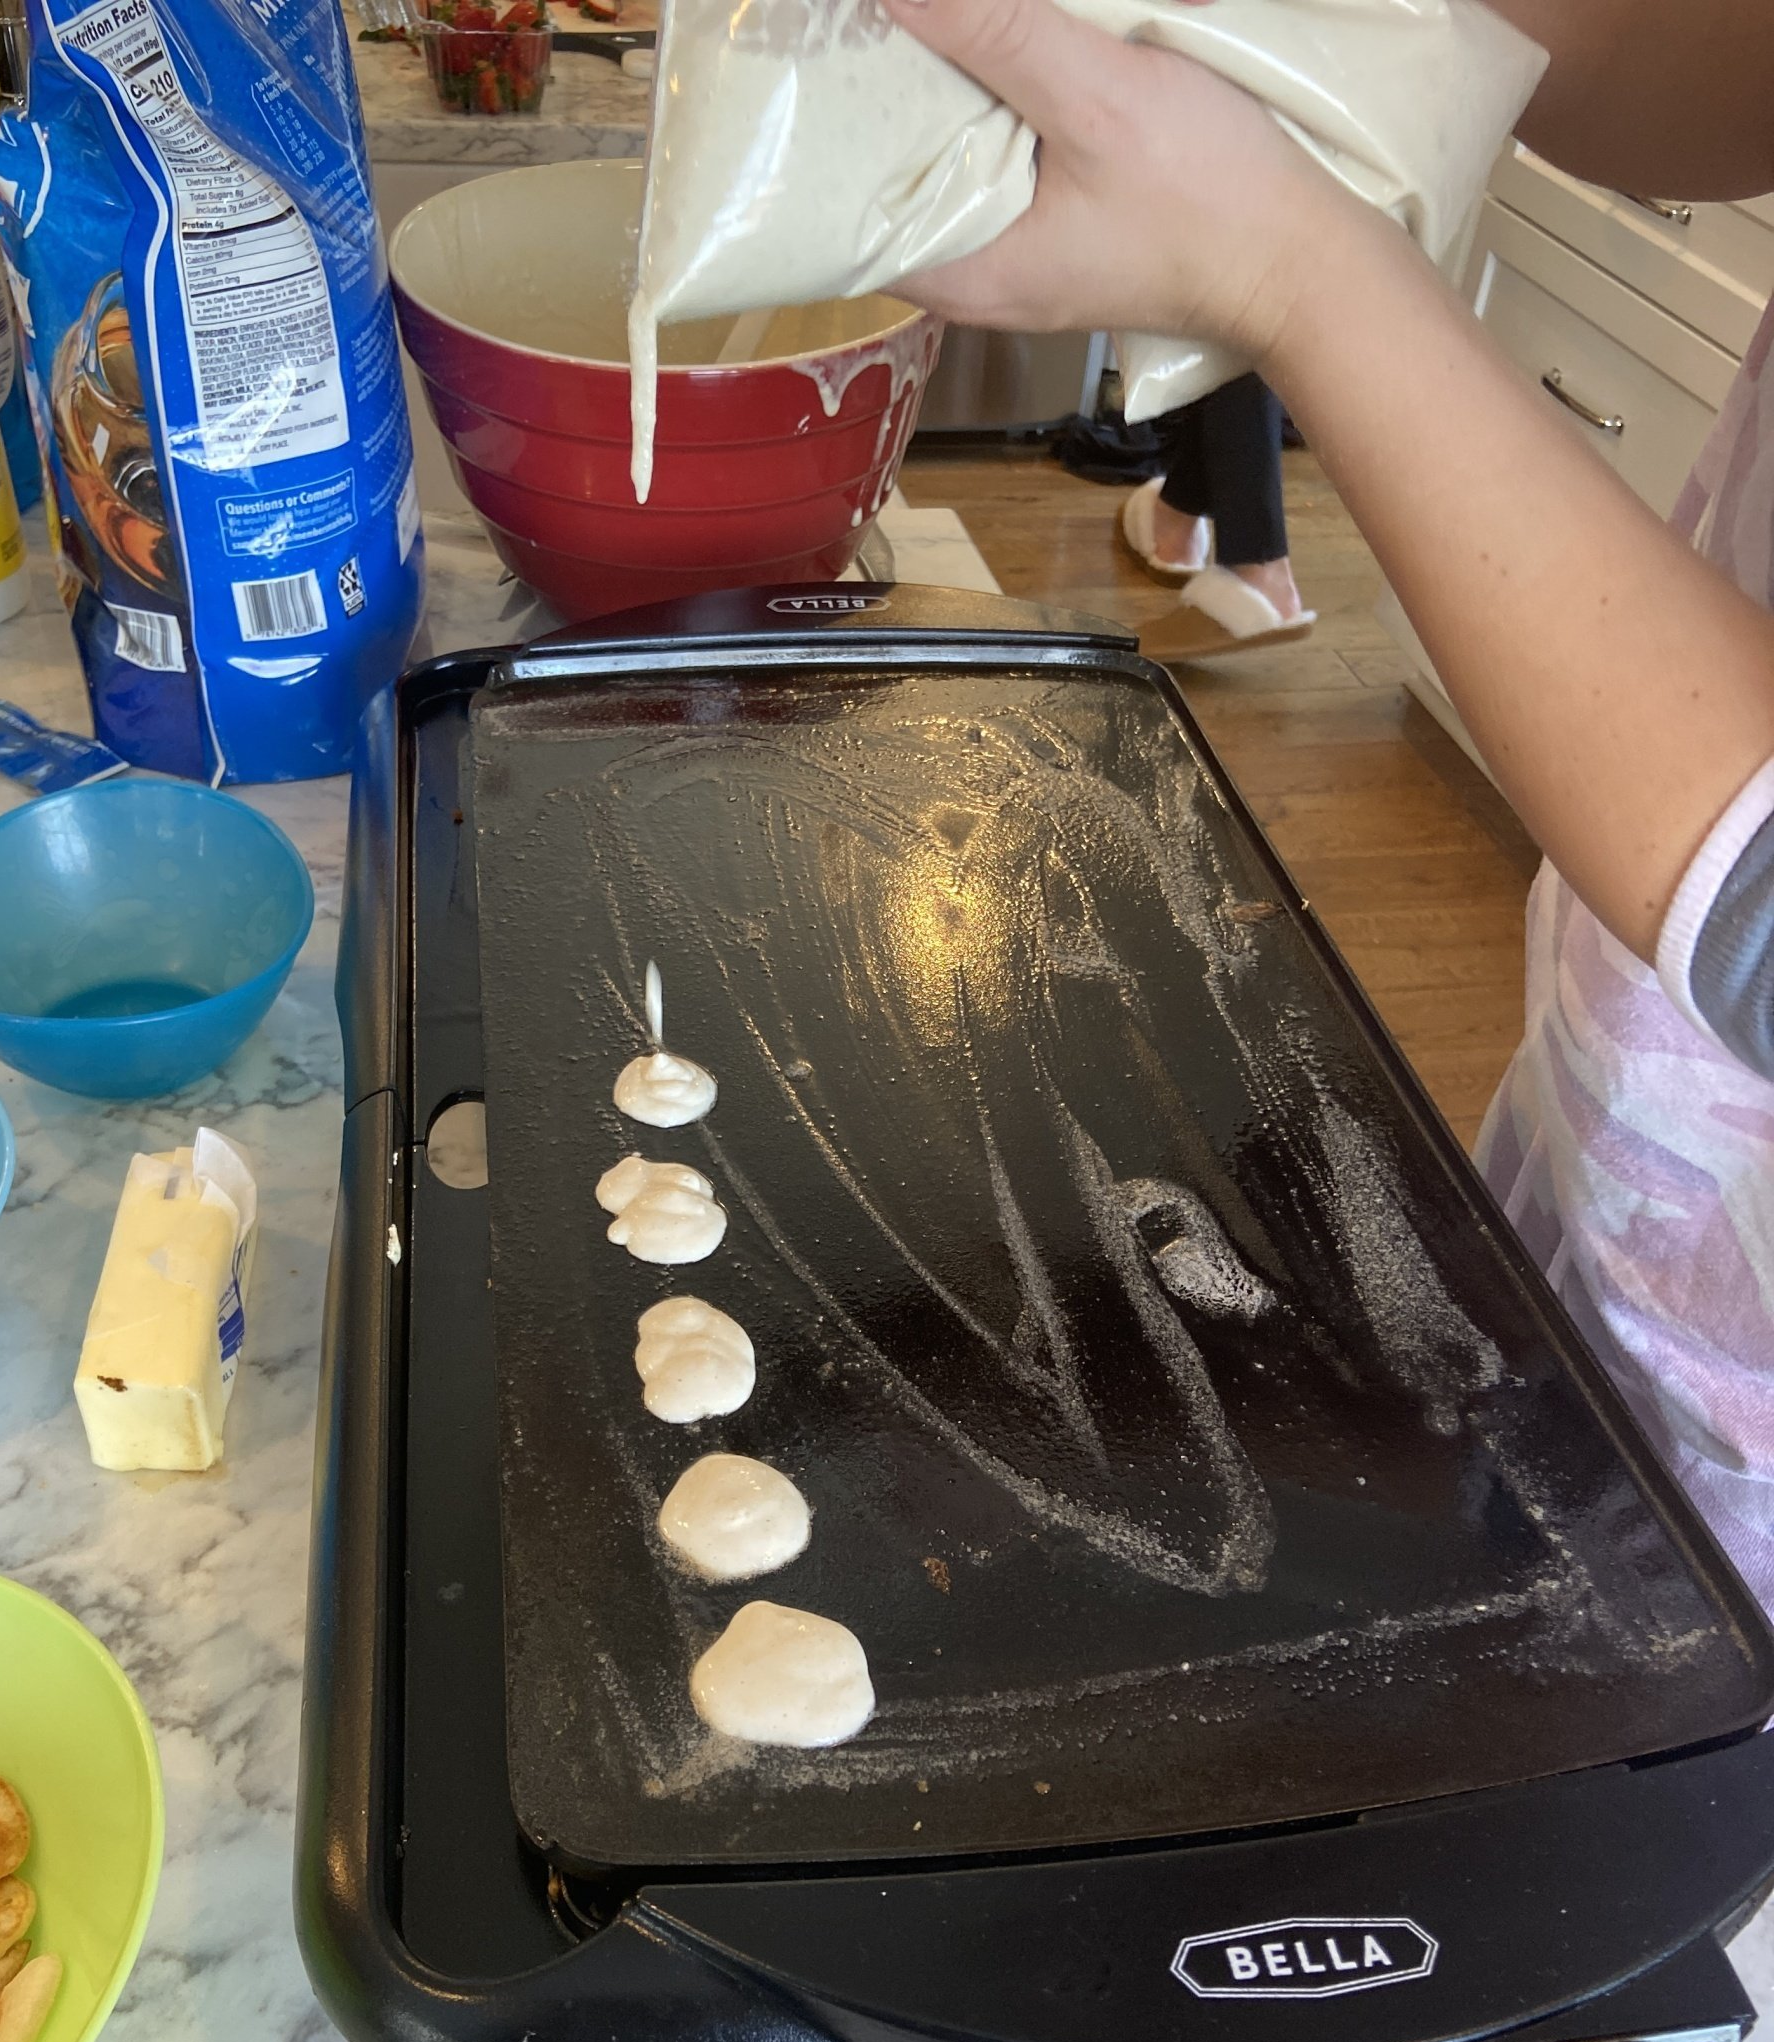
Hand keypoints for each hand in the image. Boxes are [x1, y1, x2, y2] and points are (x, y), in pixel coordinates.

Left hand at [879, 0, 1365, 365]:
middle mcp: (979, 278)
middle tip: (868, 23)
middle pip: (897, 180)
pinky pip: (1002, 165)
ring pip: (952, 165)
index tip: (828, 58)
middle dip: (889, 99)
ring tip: (930, 28)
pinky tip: (998, 55)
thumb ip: (993, 36)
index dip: (832, 132)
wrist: (1305, 258)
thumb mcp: (1094, 97)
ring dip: (945, 95)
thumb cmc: (1209, 201)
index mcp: (964, 275)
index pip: (850, 213)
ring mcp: (1023, 256)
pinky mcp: (1062, 231)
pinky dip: (995, 109)